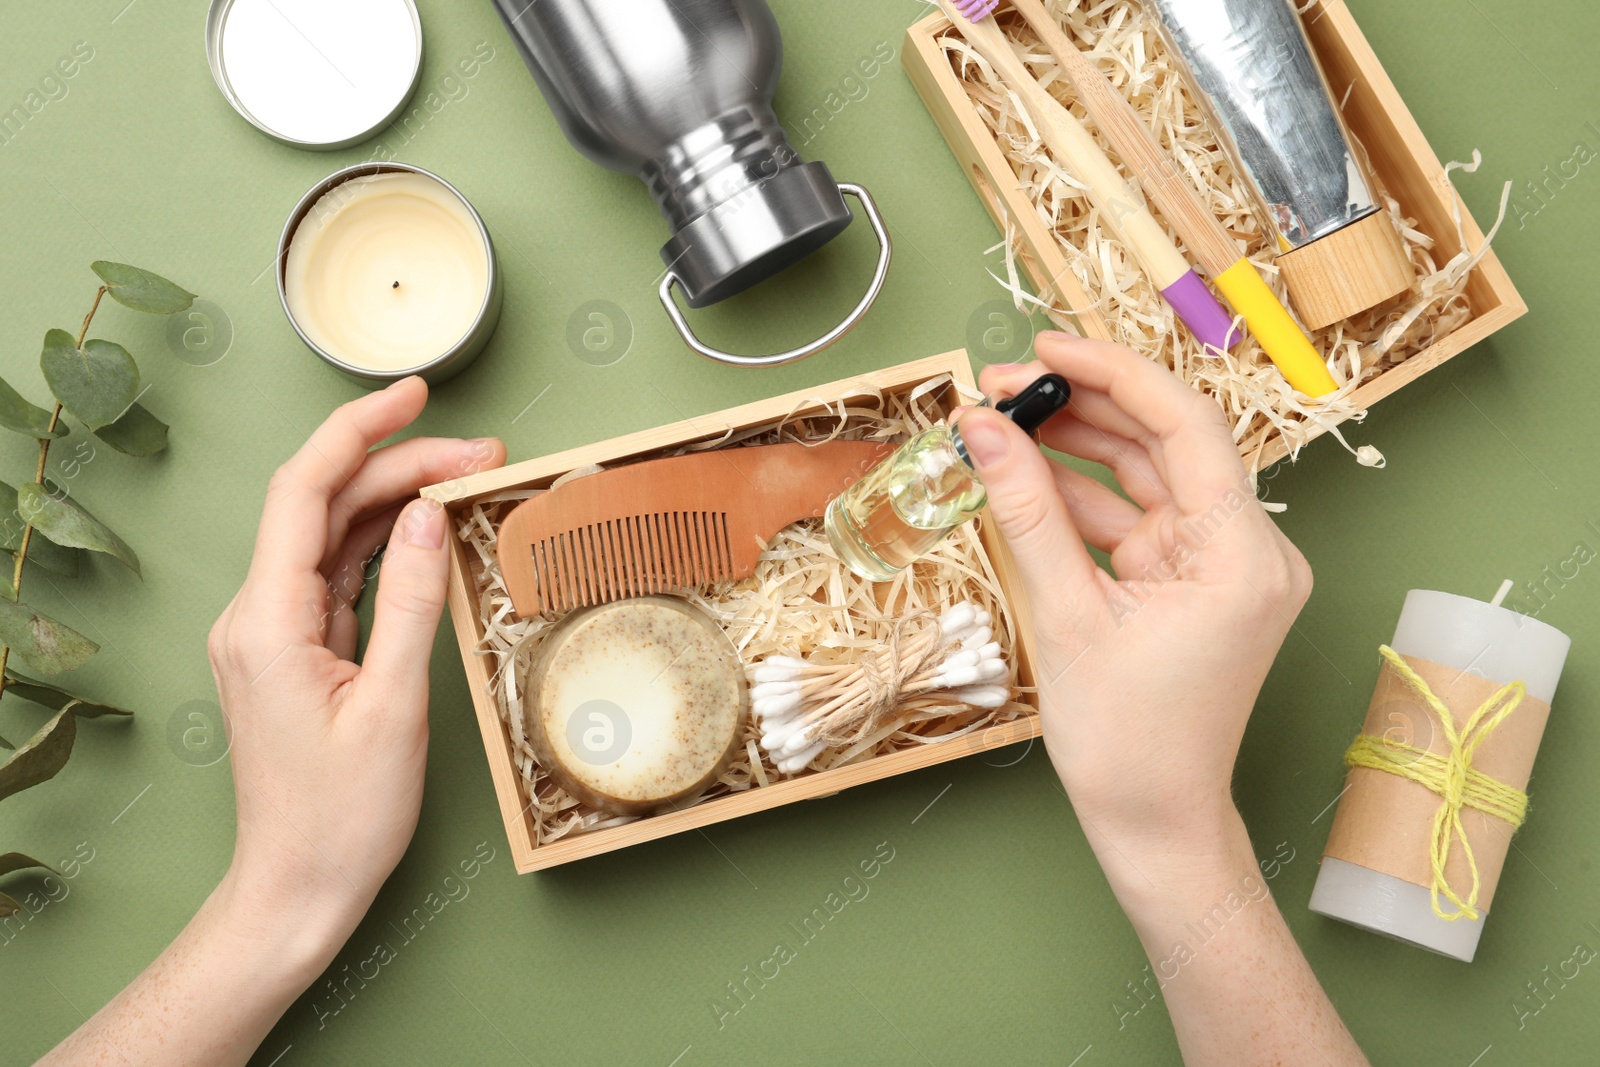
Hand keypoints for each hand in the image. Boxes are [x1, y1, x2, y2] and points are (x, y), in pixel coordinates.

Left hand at [207, 377, 504, 952]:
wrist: (298, 888)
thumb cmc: (342, 816)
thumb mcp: (394, 705)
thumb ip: (408, 600)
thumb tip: (428, 516)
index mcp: (265, 622)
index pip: (304, 491)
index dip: (359, 431)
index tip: (415, 395)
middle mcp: (254, 616)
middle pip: (324, 505)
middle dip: (400, 466)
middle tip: (481, 452)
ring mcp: (270, 633)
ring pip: (331, 536)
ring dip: (395, 502)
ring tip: (468, 479)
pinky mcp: (292, 652)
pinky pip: (336, 576)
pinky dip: (383, 546)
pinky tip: (429, 530)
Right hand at [957, 334, 1311, 870]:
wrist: (1153, 823)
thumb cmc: (1126, 742)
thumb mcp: (1066, 617)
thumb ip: (1026, 512)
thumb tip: (983, 429)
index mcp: (1242, 557)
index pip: (1186, 427)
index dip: (1114, 373)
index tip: (1046, 347)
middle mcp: (1249, 551)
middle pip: (1166, 441)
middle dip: (1084, 406)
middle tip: (1004, 387)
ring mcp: (1222, 565)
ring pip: (1147, 474)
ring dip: (1077, 447)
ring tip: (1003, 421)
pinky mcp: (1194, 581)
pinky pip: (1137, 516)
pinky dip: (1083, 497)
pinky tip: (1025, 474)